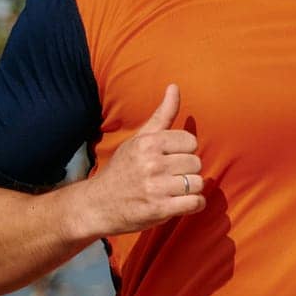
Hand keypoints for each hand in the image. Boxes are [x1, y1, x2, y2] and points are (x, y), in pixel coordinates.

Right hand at [81, 84, 205, 237]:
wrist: (97, 205)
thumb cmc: (123, 169)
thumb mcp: (139, 139)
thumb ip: (162, 115)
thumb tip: (174, 86)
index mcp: (148, 144)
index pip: (191, 142)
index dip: (184, 152)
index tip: (170, 159)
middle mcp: (152, 164)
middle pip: (196, 163)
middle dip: (187, 171)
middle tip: (169, 177)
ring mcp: (155, 188)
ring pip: (198, 183)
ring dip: (191, 189)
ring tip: (173, 191)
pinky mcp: (159, 210)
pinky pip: (196, 202)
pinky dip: (194, 204)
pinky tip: (181, 203)